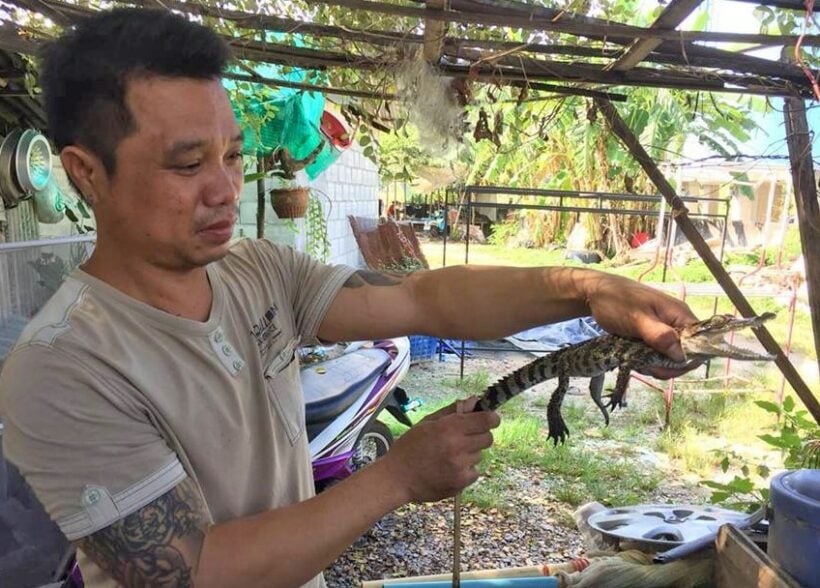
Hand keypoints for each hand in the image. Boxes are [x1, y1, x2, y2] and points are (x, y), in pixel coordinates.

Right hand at [380, 396, 499, 502]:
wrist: (397, 478)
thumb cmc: (410, 447)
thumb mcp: (428, 422)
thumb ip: (453, 411)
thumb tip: (475, 400)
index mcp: (449, 428)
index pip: (486, 420)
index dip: (491, 418)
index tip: (490, 418)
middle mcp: (458, 447)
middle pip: (488, 438)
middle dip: (480, 435)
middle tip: (464, 438)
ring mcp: (460, 466)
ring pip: (480, 455)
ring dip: (470, 454)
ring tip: (448, 456)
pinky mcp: (461, 483)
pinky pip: (474, 472)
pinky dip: (466, 470)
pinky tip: (448, 469)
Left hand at [584, 273, 698, 377]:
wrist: (594, 293)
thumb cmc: (616, 301)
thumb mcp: (637, 319)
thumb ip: (659, 335)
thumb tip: (681, 355)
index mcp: (679, 314)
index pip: (700, 343)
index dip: (688, 359)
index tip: (666, 366)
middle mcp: (676, 323)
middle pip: (685, 355)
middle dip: (667, 366)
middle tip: (646, 366)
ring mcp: (663, 331)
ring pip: (669, 358)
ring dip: (655, 365)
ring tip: (637, 361)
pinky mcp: (651, 337)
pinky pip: (656, 355)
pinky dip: (647, 361)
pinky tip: (633, 359)